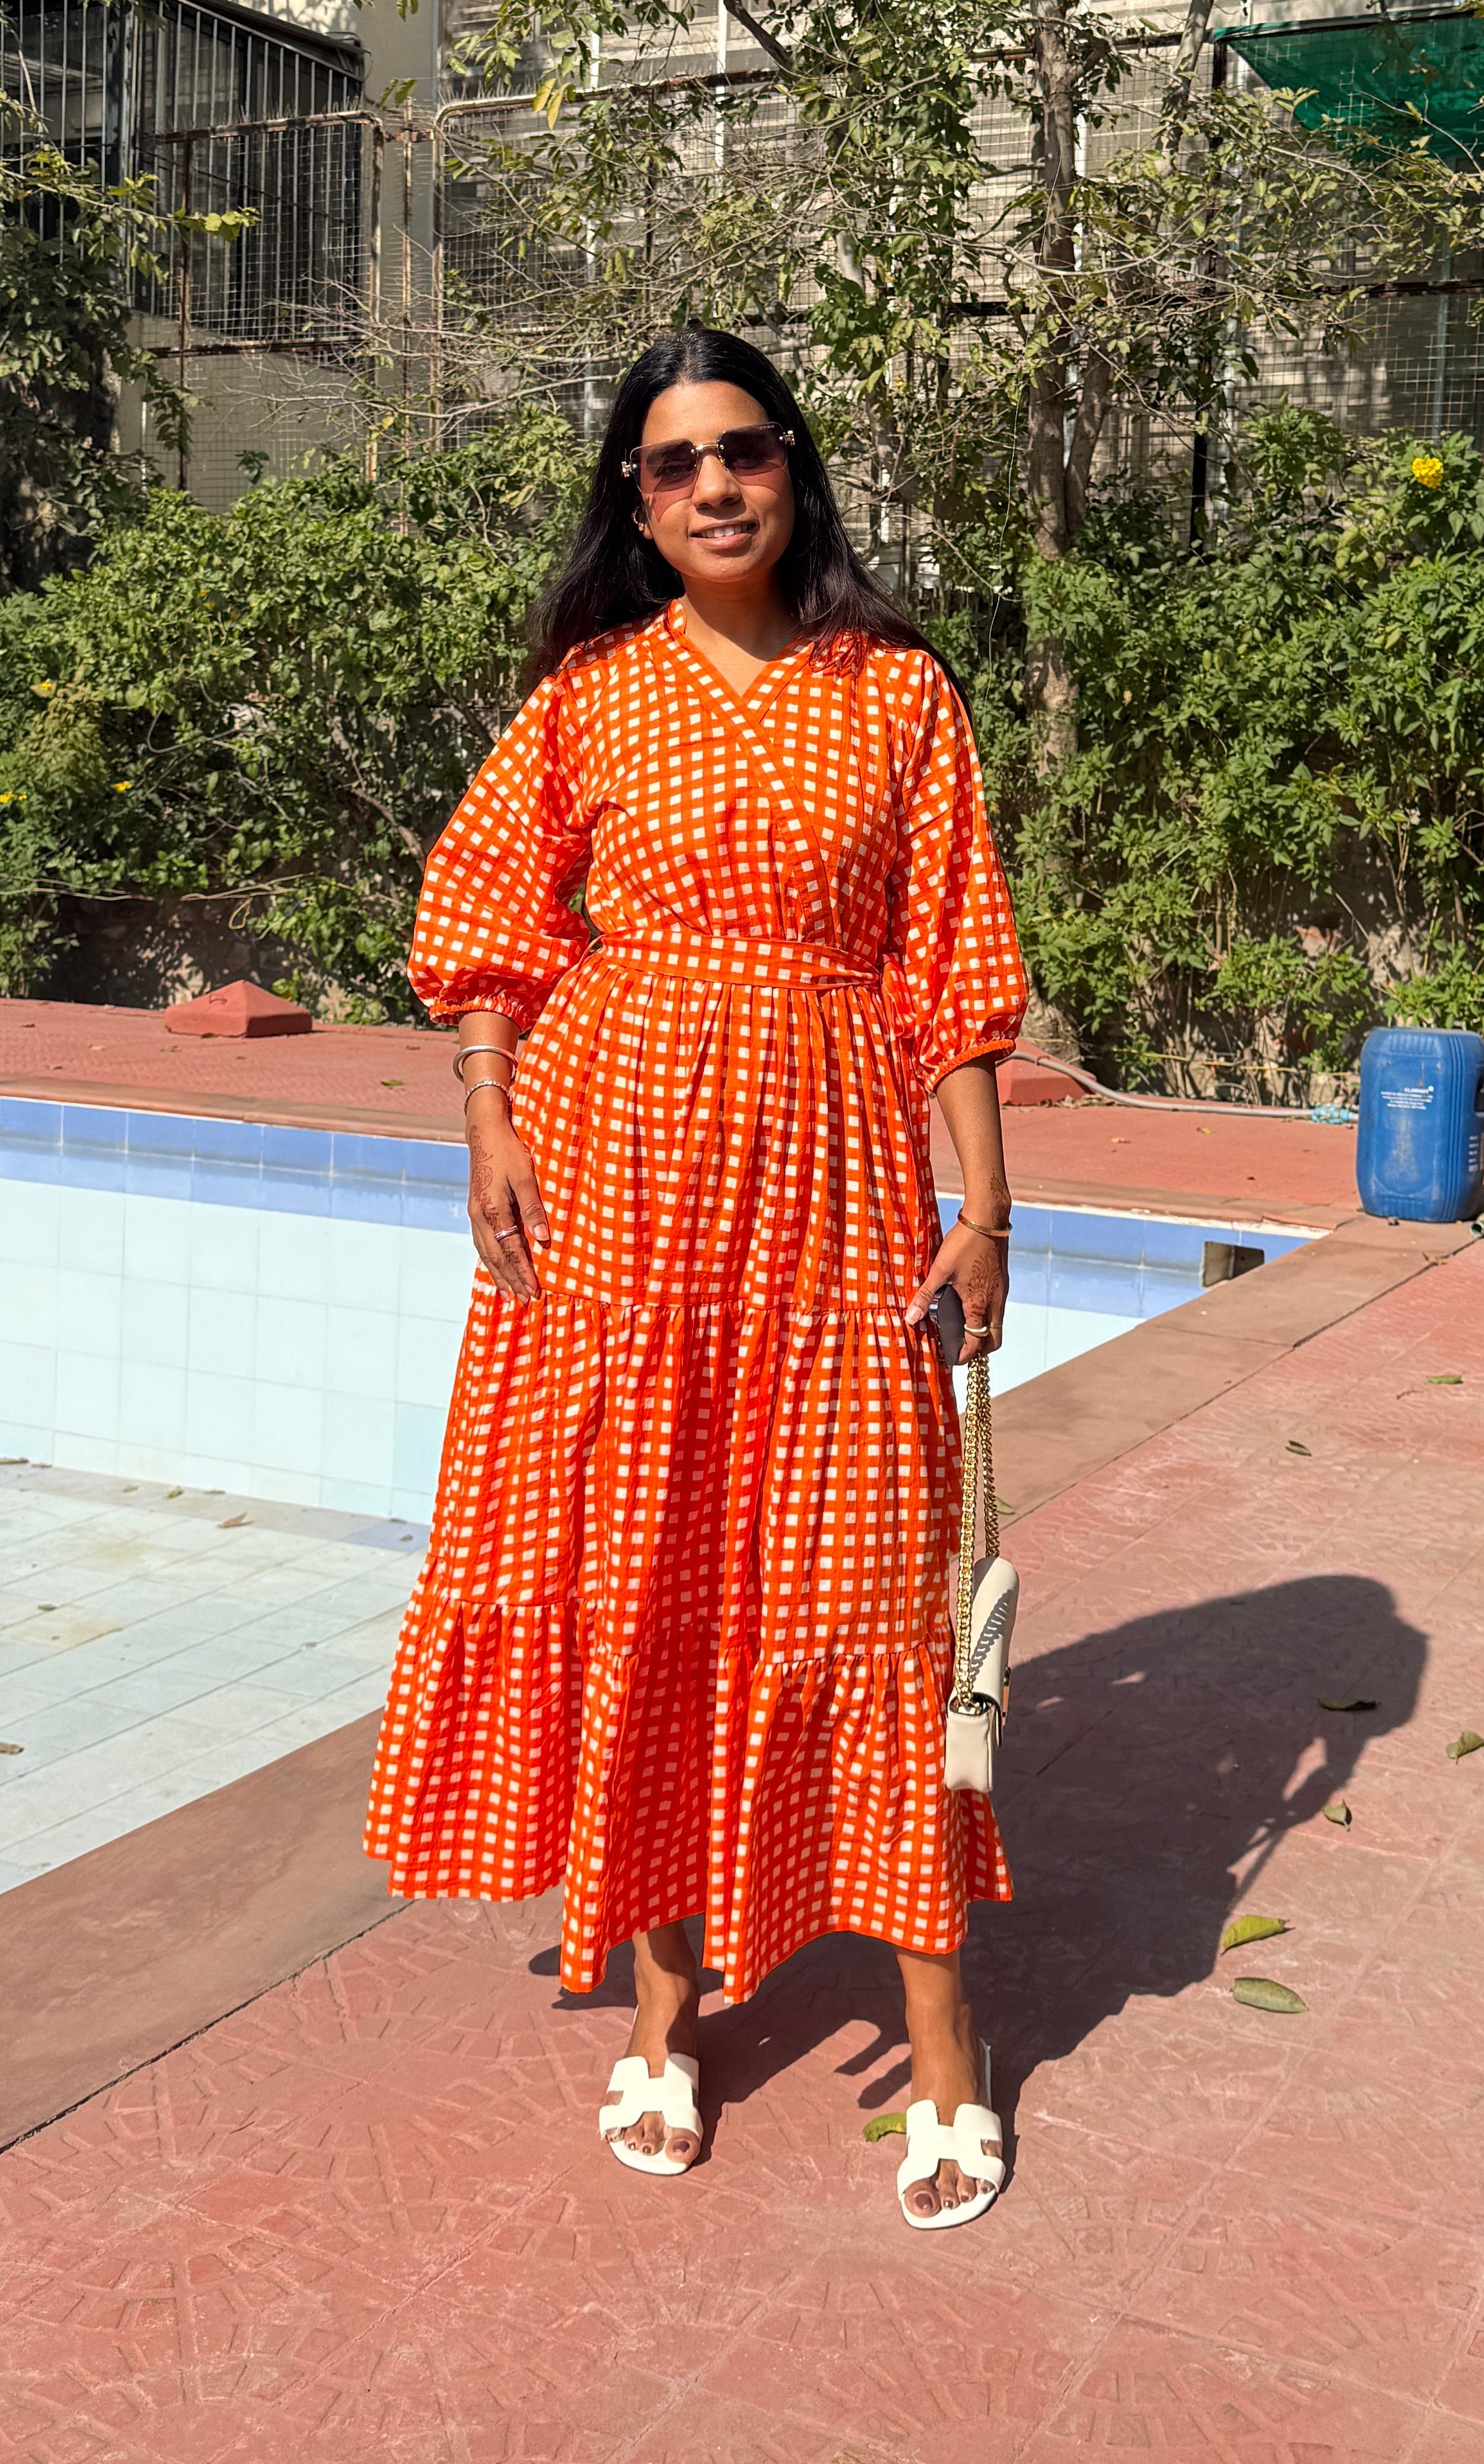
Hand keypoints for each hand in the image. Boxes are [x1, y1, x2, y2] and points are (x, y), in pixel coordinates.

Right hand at [466, 1092, 550, 1301]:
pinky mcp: (475, 1208)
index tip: (534, 1291)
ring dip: (497, 1274)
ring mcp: (475, 1213)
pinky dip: (489, 1258)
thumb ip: (533, 1207)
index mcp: (492, 1210)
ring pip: (485, 1252)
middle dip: (510, 1280)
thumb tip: (543, 1238)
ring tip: (507, 1292)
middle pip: (495, 1257)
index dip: (523, 1272)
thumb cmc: (507, 1150)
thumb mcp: (524, 1176)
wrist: (483, 1130)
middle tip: (523, 1301)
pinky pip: (480, 1241)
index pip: (510, 1250)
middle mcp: (479, 1216)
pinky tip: (495, 1266)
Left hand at [905, 1219, 1008, 1361]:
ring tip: (962, 1329)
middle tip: (959, 1348)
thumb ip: (925, 1296)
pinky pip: (997, 1310)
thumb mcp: (940, 1270)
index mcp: (979, 1304)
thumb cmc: (964, 1243)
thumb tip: (910, 1319)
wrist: (988, 1219)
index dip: (962, 1355)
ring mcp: (1001, 1292)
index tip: (950, 1359)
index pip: (976, 1343)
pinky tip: (969, 1305)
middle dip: (979, 1350)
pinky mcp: (1002, 1282)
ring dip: (983, 1333)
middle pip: (993, 1341)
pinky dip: (986, 1317)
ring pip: (996, 1325)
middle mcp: (995, 1303)